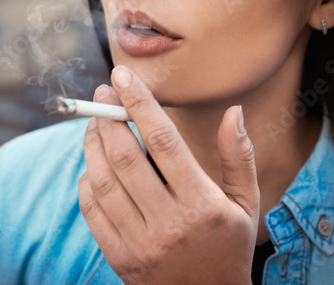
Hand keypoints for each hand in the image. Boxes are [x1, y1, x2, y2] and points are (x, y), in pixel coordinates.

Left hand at [79, 65, 259, 284]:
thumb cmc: (228, 247)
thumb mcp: (246, 203)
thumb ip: (239, 157)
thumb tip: (233, 113)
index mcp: (201, 203)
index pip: (163, 140)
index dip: (140, 103)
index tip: (123, 76)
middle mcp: (168, 221)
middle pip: (126, 156)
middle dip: (108, 117)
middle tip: (102, 94)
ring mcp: (139, 241)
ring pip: (103, 180)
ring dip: (92, 144)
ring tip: (93, 123)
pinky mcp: (119, 256)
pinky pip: (92, 210)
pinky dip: (87, 180)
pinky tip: (92, 163)